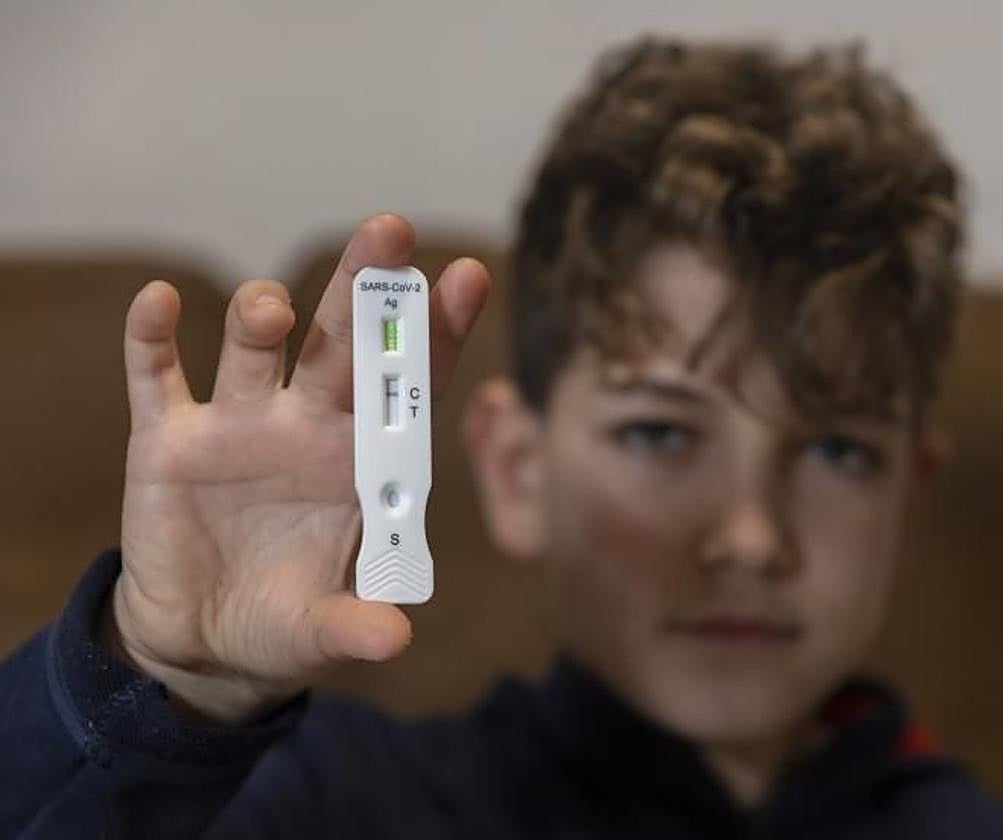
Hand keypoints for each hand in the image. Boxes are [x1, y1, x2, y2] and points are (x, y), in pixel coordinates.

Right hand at [108, 214, 488, 722]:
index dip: (437, 333)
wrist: (203, 635)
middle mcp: (304, 425)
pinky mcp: (166, 440)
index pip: (408, 385)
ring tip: (268, 310)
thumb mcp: (317, 632)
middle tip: (390, 229)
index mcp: (359, 460)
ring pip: (253, 348)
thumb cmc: (281, 621)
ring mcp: (236, 425)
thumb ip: (353, 627)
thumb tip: (395, 638)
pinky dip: (153, 339)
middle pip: (339, 343)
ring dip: (258, 321)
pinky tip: (161, 303)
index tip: (468, 275)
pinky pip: (158, 376)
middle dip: (362, 289)